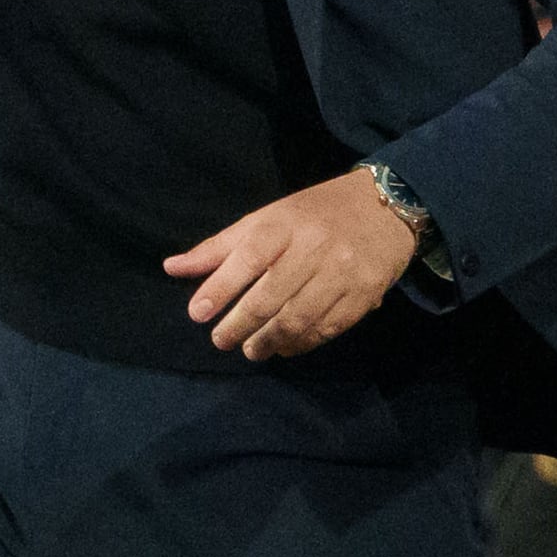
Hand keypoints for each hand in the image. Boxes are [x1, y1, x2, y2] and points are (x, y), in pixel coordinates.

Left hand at [164, 166, 419, 360]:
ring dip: (269, 340)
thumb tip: (171, 267)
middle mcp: (314, 248)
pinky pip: (327, 328)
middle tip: (221, 340)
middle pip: (271, 295)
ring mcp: (342, 273)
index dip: (220, 287)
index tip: (197, 314)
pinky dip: (301, 343)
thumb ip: (220, 247)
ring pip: (298, 318)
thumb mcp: (265, 219)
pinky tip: (284, 347)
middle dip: (240, 324)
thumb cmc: (312, 214)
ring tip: (251, 349)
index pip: (248, 257)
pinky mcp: (364, 296)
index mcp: (284, 224)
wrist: (385, 207)